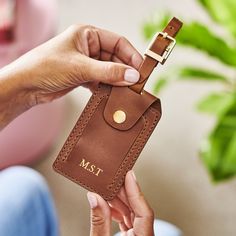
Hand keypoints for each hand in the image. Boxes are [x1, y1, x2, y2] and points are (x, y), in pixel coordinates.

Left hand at [0, 25, 141, 128]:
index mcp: (87, 35)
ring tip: (126, 92)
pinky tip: (111, 95)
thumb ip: (108, 72)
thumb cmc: (46, 67)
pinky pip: (101, 81)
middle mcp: (88, 47)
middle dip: (125, 71)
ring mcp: (86, 63)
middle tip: (136, 85)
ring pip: (109, 71)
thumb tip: (132, 76)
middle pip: (114, 58)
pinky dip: (107, 88)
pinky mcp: (83, 77)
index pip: (117, 42)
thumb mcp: (81, 68)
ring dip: (117, 81)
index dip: (131, 55)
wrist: (26, 86)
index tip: (141, 70)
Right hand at [87, 171, 153, 235]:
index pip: (145, 212)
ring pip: (133, 213)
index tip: (129, 174)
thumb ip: (99, 222)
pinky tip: (107, 205)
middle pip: (138, 209)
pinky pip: (128, 220)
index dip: (136, 191)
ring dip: (119, 202)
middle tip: (112, 179)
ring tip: (106, 192)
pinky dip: (118, 211)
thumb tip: (94, 198)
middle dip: (123, 193)